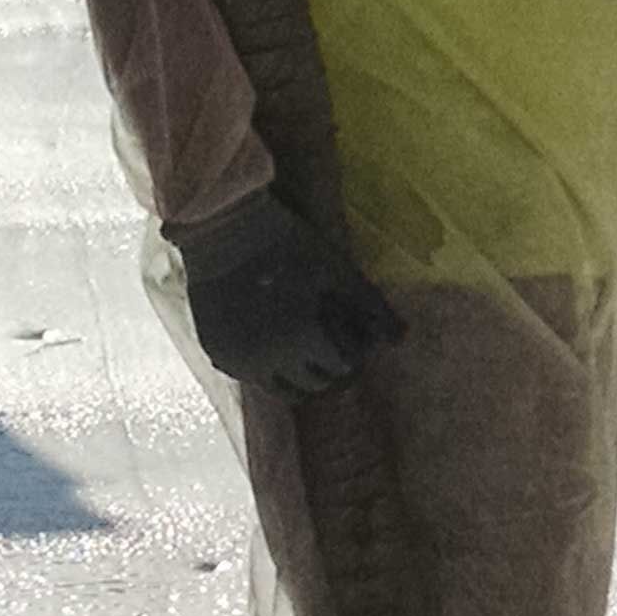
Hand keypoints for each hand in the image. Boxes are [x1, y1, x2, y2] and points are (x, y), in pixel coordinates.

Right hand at [168, 188, 404, 396]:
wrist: (221, 226)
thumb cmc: (287, 243)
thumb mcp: (336, 270)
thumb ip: (370, 306)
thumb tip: (401, 339)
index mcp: (302, 341)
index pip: (343, 368)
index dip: (354, 351)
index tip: (354, 332)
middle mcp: (268, 361)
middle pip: (314, 385)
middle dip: (330, 367)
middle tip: (334, 343)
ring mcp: (238, 362)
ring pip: (279, 390)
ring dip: (298, 376)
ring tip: (306, 347)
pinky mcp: (215, 354)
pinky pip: (249, 376)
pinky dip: (266, 367)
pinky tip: (273, 339)